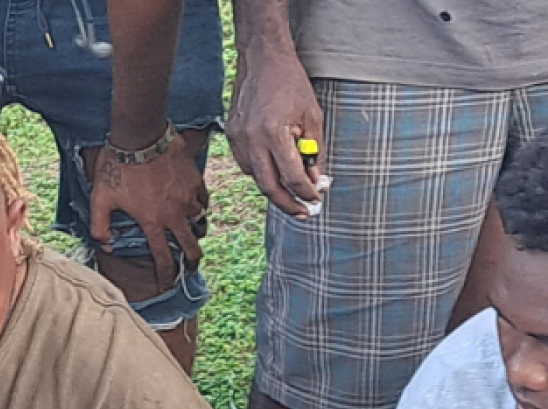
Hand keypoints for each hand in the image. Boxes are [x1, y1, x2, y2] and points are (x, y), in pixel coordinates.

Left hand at [90, 136, 207, 282]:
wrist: (140, 133)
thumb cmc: (117, 165)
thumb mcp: (100, 198)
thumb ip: (99, 226)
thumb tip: (105, 246)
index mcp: (152, 223)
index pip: (164, 259)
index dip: (167, 277)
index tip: (168, 284)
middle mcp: (174, 215)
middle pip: (191, 248)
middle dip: (192, 263)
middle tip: (190, 267)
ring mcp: (188, 198)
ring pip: (200, 223)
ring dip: (196, 231)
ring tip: (193, 233)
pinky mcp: (195, 180)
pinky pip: (203, 200)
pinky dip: (200, 206)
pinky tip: (195, 205)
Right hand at [228, 49, 324, 214]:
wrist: (262, 57)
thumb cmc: (291, 83)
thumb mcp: (312, 117)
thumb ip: (314, 153)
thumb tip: (316, 183)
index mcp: (274, 132)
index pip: (292, 177)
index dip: (306, 193)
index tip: (315, 201)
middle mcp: (252, 138)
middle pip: (269, 187)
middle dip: (288, 204)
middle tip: (303, 212)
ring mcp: (238, 137)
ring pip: (256, 178)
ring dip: (274, 188)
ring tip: (291, 189)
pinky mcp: (231, 135)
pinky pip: (246, 164)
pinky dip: (261, 172)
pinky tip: (274, 167)